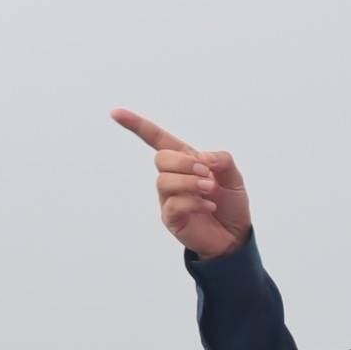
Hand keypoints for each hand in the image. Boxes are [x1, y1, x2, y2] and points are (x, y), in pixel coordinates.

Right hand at [112, 108, 252, 258]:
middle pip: (161, 158)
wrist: (235, 236)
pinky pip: (173, 204)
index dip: (136, 125)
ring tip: (210, 189)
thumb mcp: (233, 176)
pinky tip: (209, 206)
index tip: (115, 112)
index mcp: (185, 160)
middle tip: (207, 174)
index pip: (156, 139)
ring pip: (164, 181)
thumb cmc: (230, 204)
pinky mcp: (171, 217)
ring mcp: (168, 198)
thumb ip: (221, 159)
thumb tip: (202, 158)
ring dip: (190, 182)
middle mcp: (172, 177)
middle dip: (184, 163)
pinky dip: (194, 202)